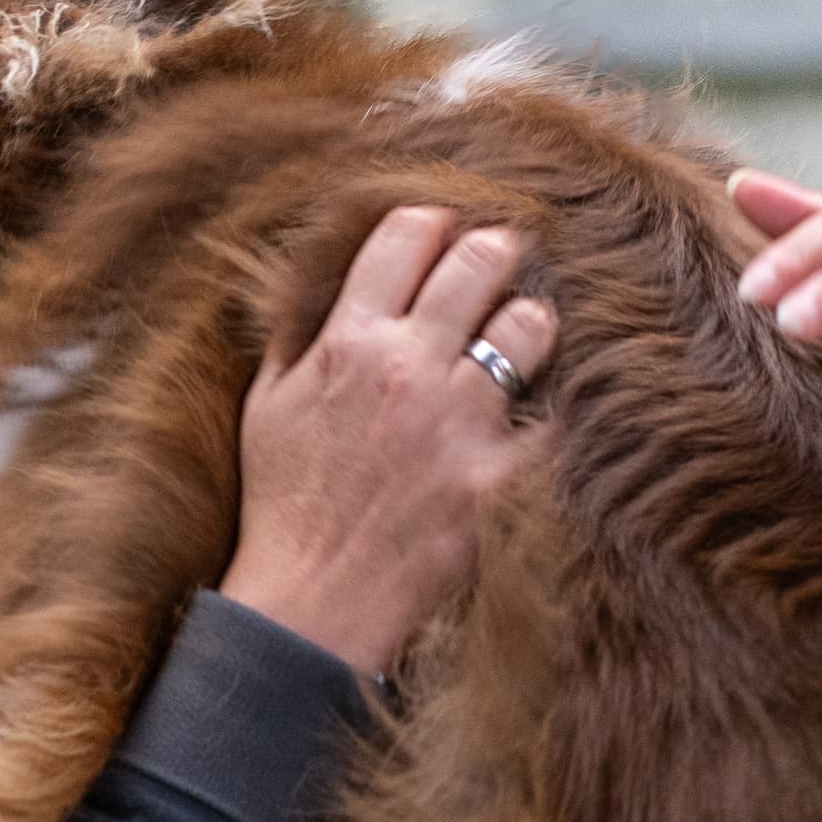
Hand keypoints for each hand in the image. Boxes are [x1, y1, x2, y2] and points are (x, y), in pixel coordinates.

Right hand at [221, 205, 556, 676]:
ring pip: (530, 325)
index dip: (435, 223)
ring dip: (529, 324)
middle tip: (500, 268)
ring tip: (521, 339)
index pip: (410, 233)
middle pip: (483, 258)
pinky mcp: (497, 476)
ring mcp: (458, 421)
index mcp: (349, 341)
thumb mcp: (268, 404)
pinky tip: (541, 413)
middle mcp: (408, 367)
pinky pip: (552, 417)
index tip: (445, 237)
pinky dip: (551, 410)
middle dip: (497, 253)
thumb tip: (326, 273)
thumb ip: (301, 331)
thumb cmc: (286, 502)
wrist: (313, 598)